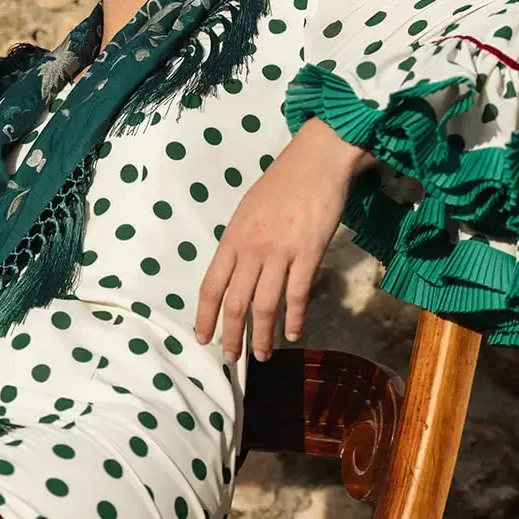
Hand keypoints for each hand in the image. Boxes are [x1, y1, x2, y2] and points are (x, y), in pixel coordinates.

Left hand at [194, 119, 374, 363]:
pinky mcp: (308, 253)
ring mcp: (280, 252)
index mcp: (232, 238)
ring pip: (264, 305)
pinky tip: (293, 335)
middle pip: (235, 302)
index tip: (202, 338)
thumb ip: (241, 242)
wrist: (317, 159)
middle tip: (231, 359)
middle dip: (231, 335)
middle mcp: (251, 249)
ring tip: (263, 356)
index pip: (211, 285)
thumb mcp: (248, 210)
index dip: (205, 316)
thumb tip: (236, 270)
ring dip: (262, 335)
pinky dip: (293, 318)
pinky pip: (297, 294)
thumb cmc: (282, 182)